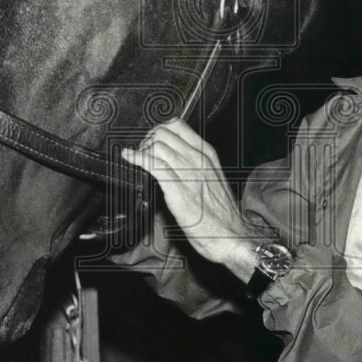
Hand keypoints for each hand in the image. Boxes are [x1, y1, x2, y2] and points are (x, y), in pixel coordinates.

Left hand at [122, 119, 257, 281]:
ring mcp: (188, 174)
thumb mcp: (212, 177)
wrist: (231, 236)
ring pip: (157, 146)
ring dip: (141, 150)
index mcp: (207, 154)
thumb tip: (172, 158)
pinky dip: (137, 159)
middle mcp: (198, 159)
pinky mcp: (178, 191)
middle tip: (142, 154)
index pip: (177, 125)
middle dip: (147, 140)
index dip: (158, 130)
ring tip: (136, 160)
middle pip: (163, 133)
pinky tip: (129, 159)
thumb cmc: (222, 213)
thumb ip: (194, 165)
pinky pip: (153, 165)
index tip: (151, 141)